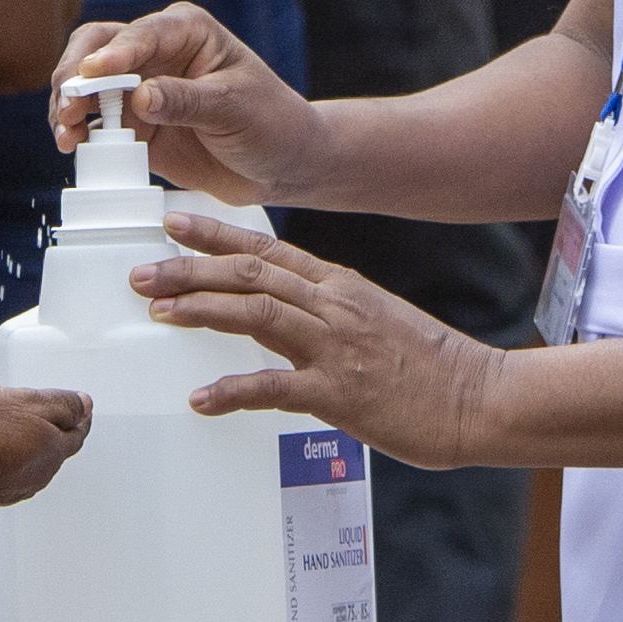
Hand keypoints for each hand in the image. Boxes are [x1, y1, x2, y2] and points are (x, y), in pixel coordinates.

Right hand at [0, 382, 89, 504]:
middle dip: (56, 431)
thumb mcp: (25, 401)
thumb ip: (60, 402)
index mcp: (53, 447)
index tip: (81, 409)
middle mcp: (40, 472)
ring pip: (32, 462)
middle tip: (53, 416)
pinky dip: (8, 458)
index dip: (79, 416)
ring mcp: (16, 487)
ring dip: (29, 445)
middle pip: (56, 448)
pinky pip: (9, 473)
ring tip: (18, 429)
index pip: (77, 431)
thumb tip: (85, 404)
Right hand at [49, 3, 326, 204]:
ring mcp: (141, 89)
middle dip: (75, 76)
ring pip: (87, 86)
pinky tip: (74, 147)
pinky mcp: (135, 125)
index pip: (138, 35)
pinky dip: (81, 134)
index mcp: (186, 31)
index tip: (93, 74)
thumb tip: (140, 98)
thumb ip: (186, 101)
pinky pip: (96, 124)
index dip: (112, 55)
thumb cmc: (272, 122)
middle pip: (96, 48)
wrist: (283, 165)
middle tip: (68, 106)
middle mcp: (156, 53)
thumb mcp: (234, 108)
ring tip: (66, 135)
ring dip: (70, 107)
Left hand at [135, 212, 500, 468]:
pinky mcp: (341, 393)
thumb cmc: (429, 366)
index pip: (267, 249)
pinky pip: (276, 388)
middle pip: (250, 274)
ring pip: (257, 313)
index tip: (173, 222)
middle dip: (190, 269)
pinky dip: (233, 391)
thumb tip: (278, 309)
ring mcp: (337, 347)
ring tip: (159, 313)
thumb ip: (326, 311)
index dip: (215, 234)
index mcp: (340, 286)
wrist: (480, 397)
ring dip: (202, 310)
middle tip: (142, 273)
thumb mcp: (374, 320)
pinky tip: (201, 398)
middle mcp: (334, 306)